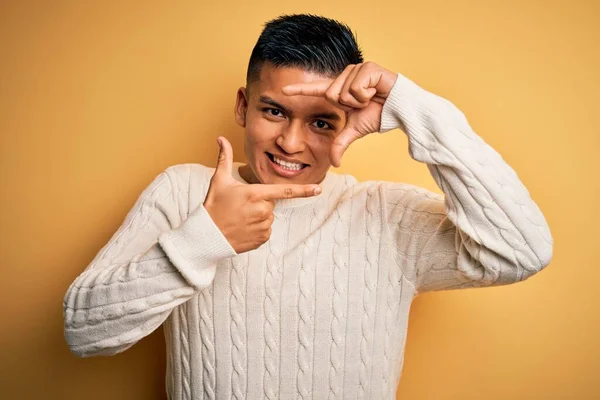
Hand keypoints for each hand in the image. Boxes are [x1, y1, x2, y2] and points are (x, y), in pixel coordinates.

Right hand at [203, 137, 321, 252]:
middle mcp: (262, 211)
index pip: (285, 191)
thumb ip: (224, 158)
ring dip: (258, 216)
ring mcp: (263, 226)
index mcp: (255, 194)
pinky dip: (257, 229)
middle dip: (260, 202)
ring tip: (240, 218)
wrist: (206, 235)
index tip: (318, 189)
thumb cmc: (213, 206)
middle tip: (241, 206)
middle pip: (271, 203)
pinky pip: (266, 230)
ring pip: (269, 217)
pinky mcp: (262, 239)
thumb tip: (221, 138)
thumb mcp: (219, 181)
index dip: (304, 190)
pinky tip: (243, 228)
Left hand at [282, 62, 396, 166]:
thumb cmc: (378, 115)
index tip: (282, 91)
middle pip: (331, 94)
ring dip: (359, 100)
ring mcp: (355, 70)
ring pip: (343, 91)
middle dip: (348, 104)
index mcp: (339, 91)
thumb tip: (334, 164)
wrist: (399, 110)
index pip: (315, 90)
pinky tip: (376, 90)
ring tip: (371, 96)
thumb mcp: (354, 131)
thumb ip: (340, 143)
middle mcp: (344, 77)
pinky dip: (367, 94)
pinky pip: (356, 86)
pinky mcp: (367, 67)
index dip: (299, 90)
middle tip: (363, 103)